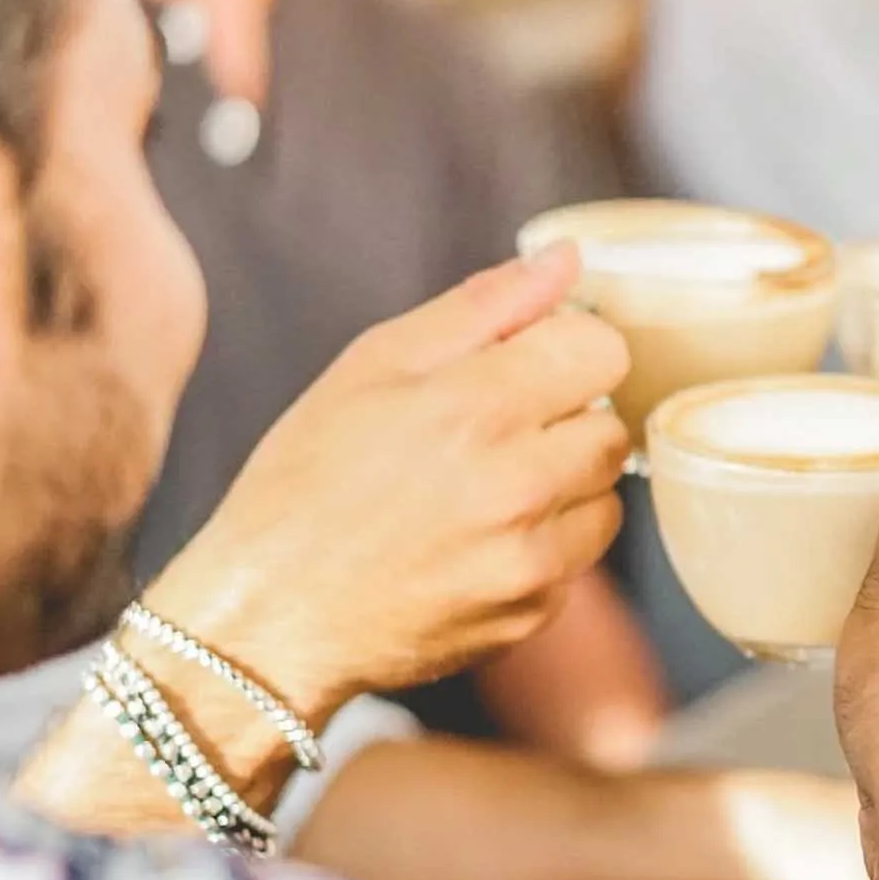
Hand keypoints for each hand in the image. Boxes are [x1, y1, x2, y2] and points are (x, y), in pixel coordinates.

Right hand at [143, 249, 631, 718]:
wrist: (266, 621)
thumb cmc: (305, 483)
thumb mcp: (373, 366)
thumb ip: (483, 307)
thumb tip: (565, 258)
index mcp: (474, 407)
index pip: (602, 350)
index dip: (566, 349)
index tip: (527, 365)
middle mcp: (516, 485)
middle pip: (611, 425)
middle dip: (564, 419)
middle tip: (488, 434)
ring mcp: (529, 558)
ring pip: (605, 493)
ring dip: (563, 483)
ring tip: (480, 489)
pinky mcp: (534, 612)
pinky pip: (578, 555)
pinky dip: (545, 542)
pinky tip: (475, 541)